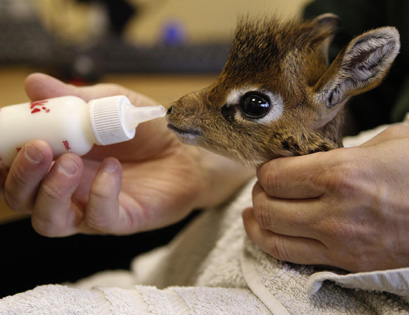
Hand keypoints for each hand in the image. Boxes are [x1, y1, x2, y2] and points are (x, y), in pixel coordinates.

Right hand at [2, 73, 252, 236]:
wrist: (188, 148)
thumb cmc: (145, 129)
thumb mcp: (109, 105)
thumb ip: (73, 99)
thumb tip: (34, 83)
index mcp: (57, 160)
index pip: (13, 170)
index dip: (2, 159)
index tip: (6, 137)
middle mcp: (68, 189)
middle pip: (23, 199)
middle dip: (21, 176)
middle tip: (38, 148)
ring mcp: (92, 208)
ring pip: (49, 220)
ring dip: (50, 191)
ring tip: (72, 161)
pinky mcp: (122, 220)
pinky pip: (98, 217)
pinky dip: (99, 193)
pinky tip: (114, 168)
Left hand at [243, 125, 408, 271]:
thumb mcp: (390, 141)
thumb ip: (344, 150)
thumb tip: (317, 158)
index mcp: (342, 174)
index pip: (275, 176)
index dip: (266, 168)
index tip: (270, 164)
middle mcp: (334, 213)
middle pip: (267, 207)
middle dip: (259, 193)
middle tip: (265, 185)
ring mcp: (341, 244)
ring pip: (274, 240)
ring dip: (258, 223)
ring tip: (255, 213)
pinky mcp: (351, 265)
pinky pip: (297, 259)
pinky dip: (277, 245)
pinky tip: (275, 234)